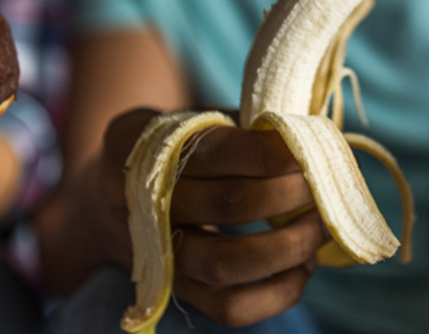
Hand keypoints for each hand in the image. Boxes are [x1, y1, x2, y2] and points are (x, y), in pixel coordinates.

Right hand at [74, 108, 327, 326]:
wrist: (106, 195)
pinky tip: (303, 266)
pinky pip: (229, 308)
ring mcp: (159, 255)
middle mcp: (144, 203)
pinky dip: (278, 293)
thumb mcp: (186, 119)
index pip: (213, 151)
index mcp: (145, 146)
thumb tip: (307, 137)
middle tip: (322, 186)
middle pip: (228, 205)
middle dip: (288, 196)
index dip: (268, 153)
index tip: (307, 150)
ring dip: (288, 246)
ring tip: (321, 227)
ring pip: (227, 263)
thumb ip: (237, 124)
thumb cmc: (168, 149)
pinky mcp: (177, 291)